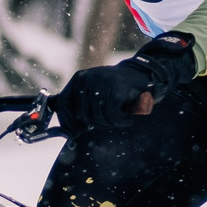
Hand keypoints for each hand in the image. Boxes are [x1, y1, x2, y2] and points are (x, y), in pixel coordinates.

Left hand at [53, 33, 194, 130]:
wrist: (143, 75)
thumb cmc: (118, 89)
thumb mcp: (96, 93)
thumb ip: (82, 107)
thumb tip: (70, 131)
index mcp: (79, 79)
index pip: (63, 103)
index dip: (67, 121)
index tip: (75, 132)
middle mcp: (87, 78)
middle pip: (82, 115)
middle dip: (96, 124)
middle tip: (109, 122)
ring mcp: (102, 82)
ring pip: (98, 117)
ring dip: (111, 123)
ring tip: (120, 117)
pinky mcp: (116, 89)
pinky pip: (112, 116)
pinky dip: (121, 121)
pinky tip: (128, 118)